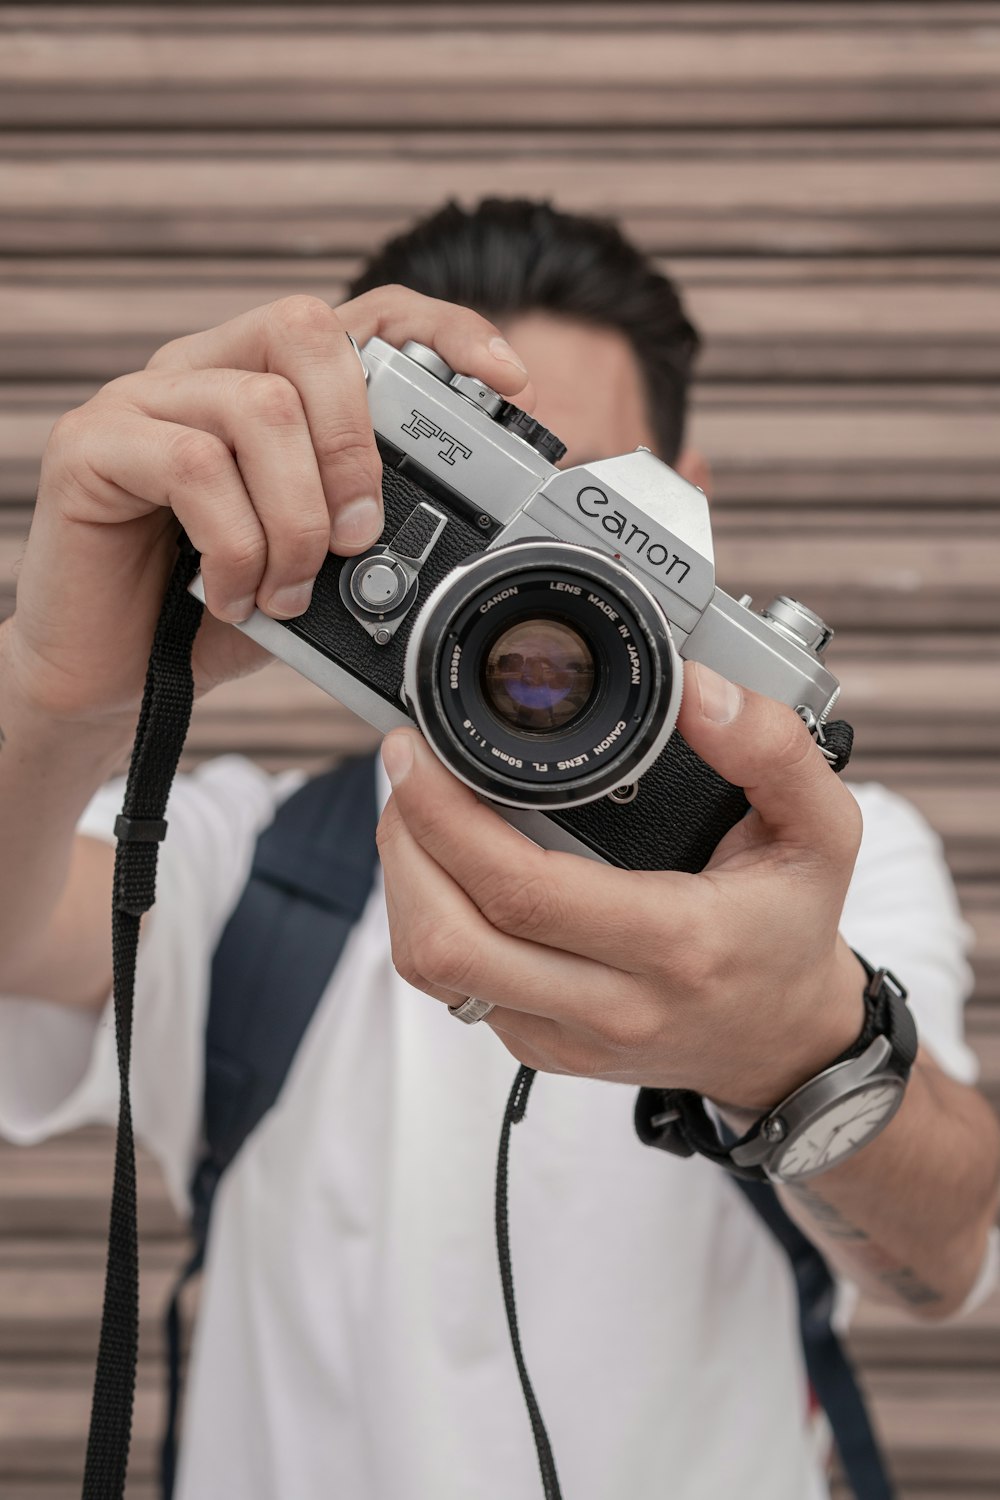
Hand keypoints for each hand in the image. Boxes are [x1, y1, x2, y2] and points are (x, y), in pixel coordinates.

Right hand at [6, 290, 531, 724]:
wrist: (114, 676)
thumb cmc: (214, 612)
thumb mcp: (315, 563)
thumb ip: (365, 526)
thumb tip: (456, 533)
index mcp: (266, 380)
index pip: (363, 313)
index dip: (443, 329)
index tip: (511, 381)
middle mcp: (204, 369)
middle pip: (307, 329)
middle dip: (357, 442)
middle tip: (360, 535)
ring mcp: (141, 398)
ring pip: (260, 407)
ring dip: (296, 518)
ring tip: (288, 589)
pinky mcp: (90, 444)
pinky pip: (192, 466)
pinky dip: (235, 546)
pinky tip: (233, 594)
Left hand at [377, 661, 866, 1112]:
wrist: (784, 1042)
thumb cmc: (791, 928)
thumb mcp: (820, 830)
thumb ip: (774, 750)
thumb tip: (698, 689)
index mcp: (675, 944)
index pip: (523, 891)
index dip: (447, 818)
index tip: (418, 753)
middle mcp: (611, 1004)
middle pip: (448, 939)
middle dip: (404, 842)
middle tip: (408, 770)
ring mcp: (565, 1036)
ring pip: (435, 969)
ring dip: (404, 881)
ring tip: (419, 811)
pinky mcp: (538, 1049)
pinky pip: (451, 989)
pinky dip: (430, 916)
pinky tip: (452, 865)